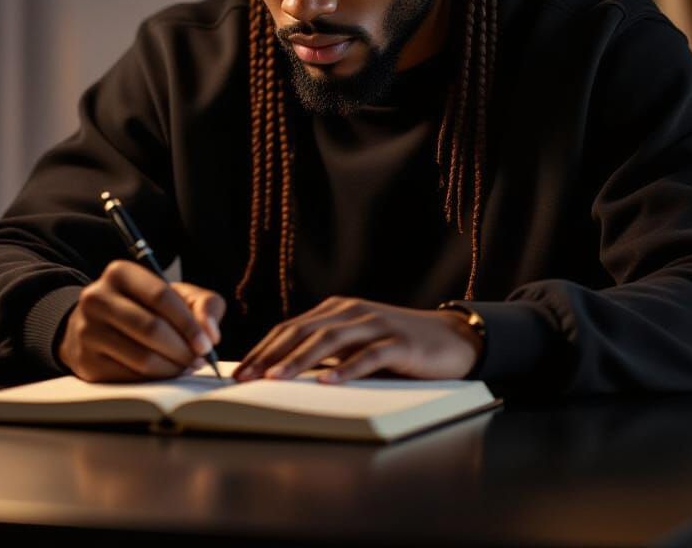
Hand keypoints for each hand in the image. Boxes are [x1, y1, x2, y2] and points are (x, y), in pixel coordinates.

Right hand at [57, 260, 223, 381]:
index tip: (206, 343)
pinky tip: (165, 373)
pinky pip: (129, 377)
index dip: (188, 323)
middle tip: (199, 359)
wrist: (97, 324)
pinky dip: (154, 380)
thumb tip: (210, 333)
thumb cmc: (145, 307)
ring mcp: (87, 331)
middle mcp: (97, 298)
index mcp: (120, 273)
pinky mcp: (85, 362)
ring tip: (186, 366)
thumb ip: (204, 304)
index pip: (161, 296)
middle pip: (151, 329)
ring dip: (172, 368)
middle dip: (182, 349)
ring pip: (141, 357)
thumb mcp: (176, 294)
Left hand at [233, 295, 483, 383]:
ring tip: (277, 378)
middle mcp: (352, 312)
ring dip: (300, 360)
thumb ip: (327, 350)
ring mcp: (375, 325)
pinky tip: (328, 382)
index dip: (264, 349)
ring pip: (330, 341)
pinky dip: (346, 368)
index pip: (291, 328)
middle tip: (247, 378)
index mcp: (337, 310)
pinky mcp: (399, 343)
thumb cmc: (397, 346)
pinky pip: (368, 355)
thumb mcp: (356, 342)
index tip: (241, 371)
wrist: (450, 338)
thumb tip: (283, 371)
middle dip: (271, 356)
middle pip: (303, 331)